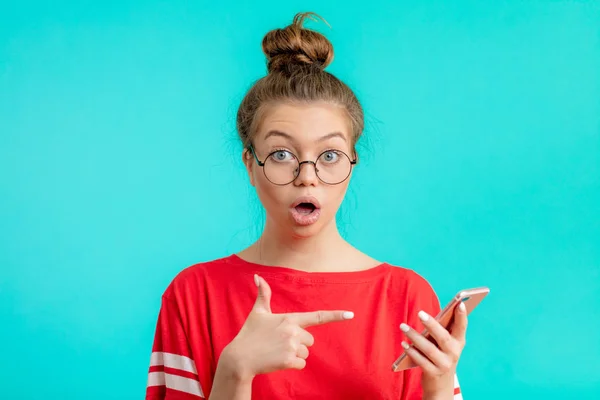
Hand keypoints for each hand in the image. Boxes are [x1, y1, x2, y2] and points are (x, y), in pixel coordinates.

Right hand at [221, 274, 353, 381]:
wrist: (239, 358)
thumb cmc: (249, 334)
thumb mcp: (258, 313)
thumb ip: (263, 295)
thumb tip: (258, 276)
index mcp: (289, 318)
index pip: (317, 316)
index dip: (336, 315)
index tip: (350, 314)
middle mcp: (293, 331)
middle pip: (310, 339)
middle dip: (299, 342)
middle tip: (280, 342)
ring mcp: (292, 346)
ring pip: (306, 352)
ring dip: (295, 354)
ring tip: (277, 351)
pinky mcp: (289, 360)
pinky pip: (301, 364)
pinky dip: (292, 364)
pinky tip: (278, 360)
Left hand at [399, 302, 467, 397]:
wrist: (441, 385)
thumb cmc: (441, 356)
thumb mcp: (445, 344)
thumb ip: (441, 331)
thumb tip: (427, 316)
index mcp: (459, 342)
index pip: (462, 327)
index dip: (462, 316)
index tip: (460, 304)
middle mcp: (454, 353)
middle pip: (442, 337)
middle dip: (431, 324)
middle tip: (419, 313)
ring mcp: (444, 364)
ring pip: (428, 348)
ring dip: (414, 336)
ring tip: (403, 326)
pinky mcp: (433, 373)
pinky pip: (420, 360)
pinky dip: (411, 351)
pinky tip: (404, 344)